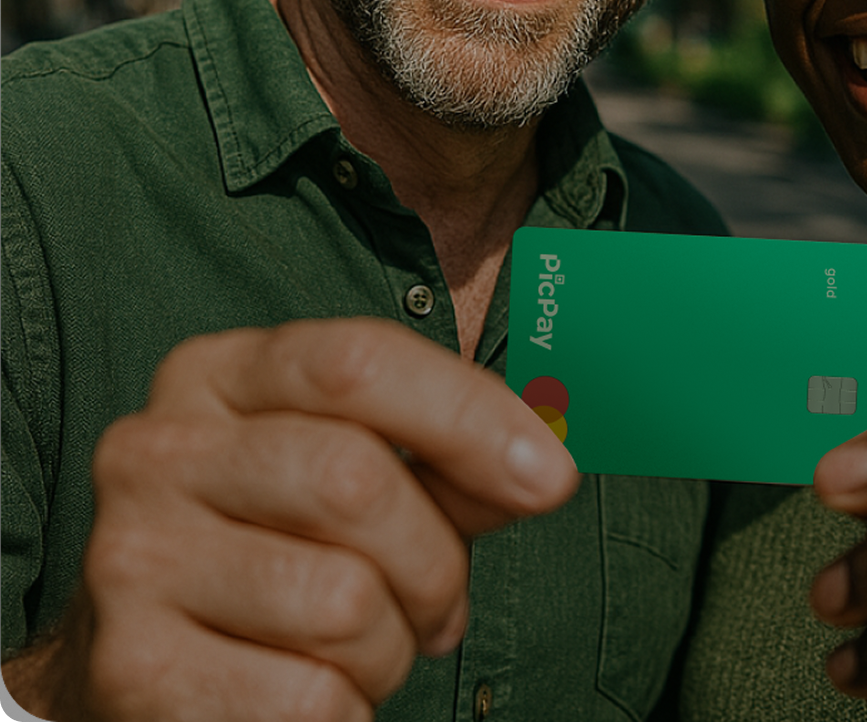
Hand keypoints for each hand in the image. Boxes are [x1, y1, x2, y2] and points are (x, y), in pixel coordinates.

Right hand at [4, 318, 576, 721]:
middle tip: (440, 605)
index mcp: (218, 374)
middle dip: (436, 561)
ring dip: (393, 646)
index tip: (553, 478)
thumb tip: (546, 468)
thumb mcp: (362, 470)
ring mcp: (130, 557)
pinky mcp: (131, 668)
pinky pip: (307, 699)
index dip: (472, 417)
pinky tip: (316, 691)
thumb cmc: (282, 544)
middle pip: (356, 481)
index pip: (357, 362)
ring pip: (343, 600)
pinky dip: (347, 708)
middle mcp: (155, 448)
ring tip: (368, 648)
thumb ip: (452, 458)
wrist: (142, 655)